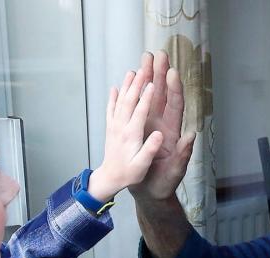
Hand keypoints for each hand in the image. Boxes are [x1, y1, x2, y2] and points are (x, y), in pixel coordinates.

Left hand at [88, 68, 164, 201]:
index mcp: (131, 135)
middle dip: (137, 83)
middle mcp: (122, 127)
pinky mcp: (110, 128)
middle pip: (130, 101)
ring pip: (120, 101)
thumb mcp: (142, 166)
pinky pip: (111, 109)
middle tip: (145, 67)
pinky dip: (113, 98)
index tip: (153, 83)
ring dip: (127, 85)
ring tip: (133, 71)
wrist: (109, 179)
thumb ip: (150, 150)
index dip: (146, 98)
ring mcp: (114, 126)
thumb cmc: (129, 174)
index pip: (140, 112)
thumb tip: (159, 136)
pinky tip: (115, 88)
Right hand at [128, 50, 196, 201]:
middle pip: (163, 95)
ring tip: (144, 59)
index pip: (175, 107)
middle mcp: (162, 125)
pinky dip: (135, 93)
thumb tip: (191, 136)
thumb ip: (183, 155)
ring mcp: (150, 126)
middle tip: (158, 54)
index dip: (174, 90)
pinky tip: (130, 80)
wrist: (150, 192)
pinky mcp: (139, 130)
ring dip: (148, 78)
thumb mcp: (176, 172)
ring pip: (150, 97)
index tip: (172, 72)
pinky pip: (137, 107)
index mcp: (172, 133)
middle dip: (161, 74)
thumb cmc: (164, 184)